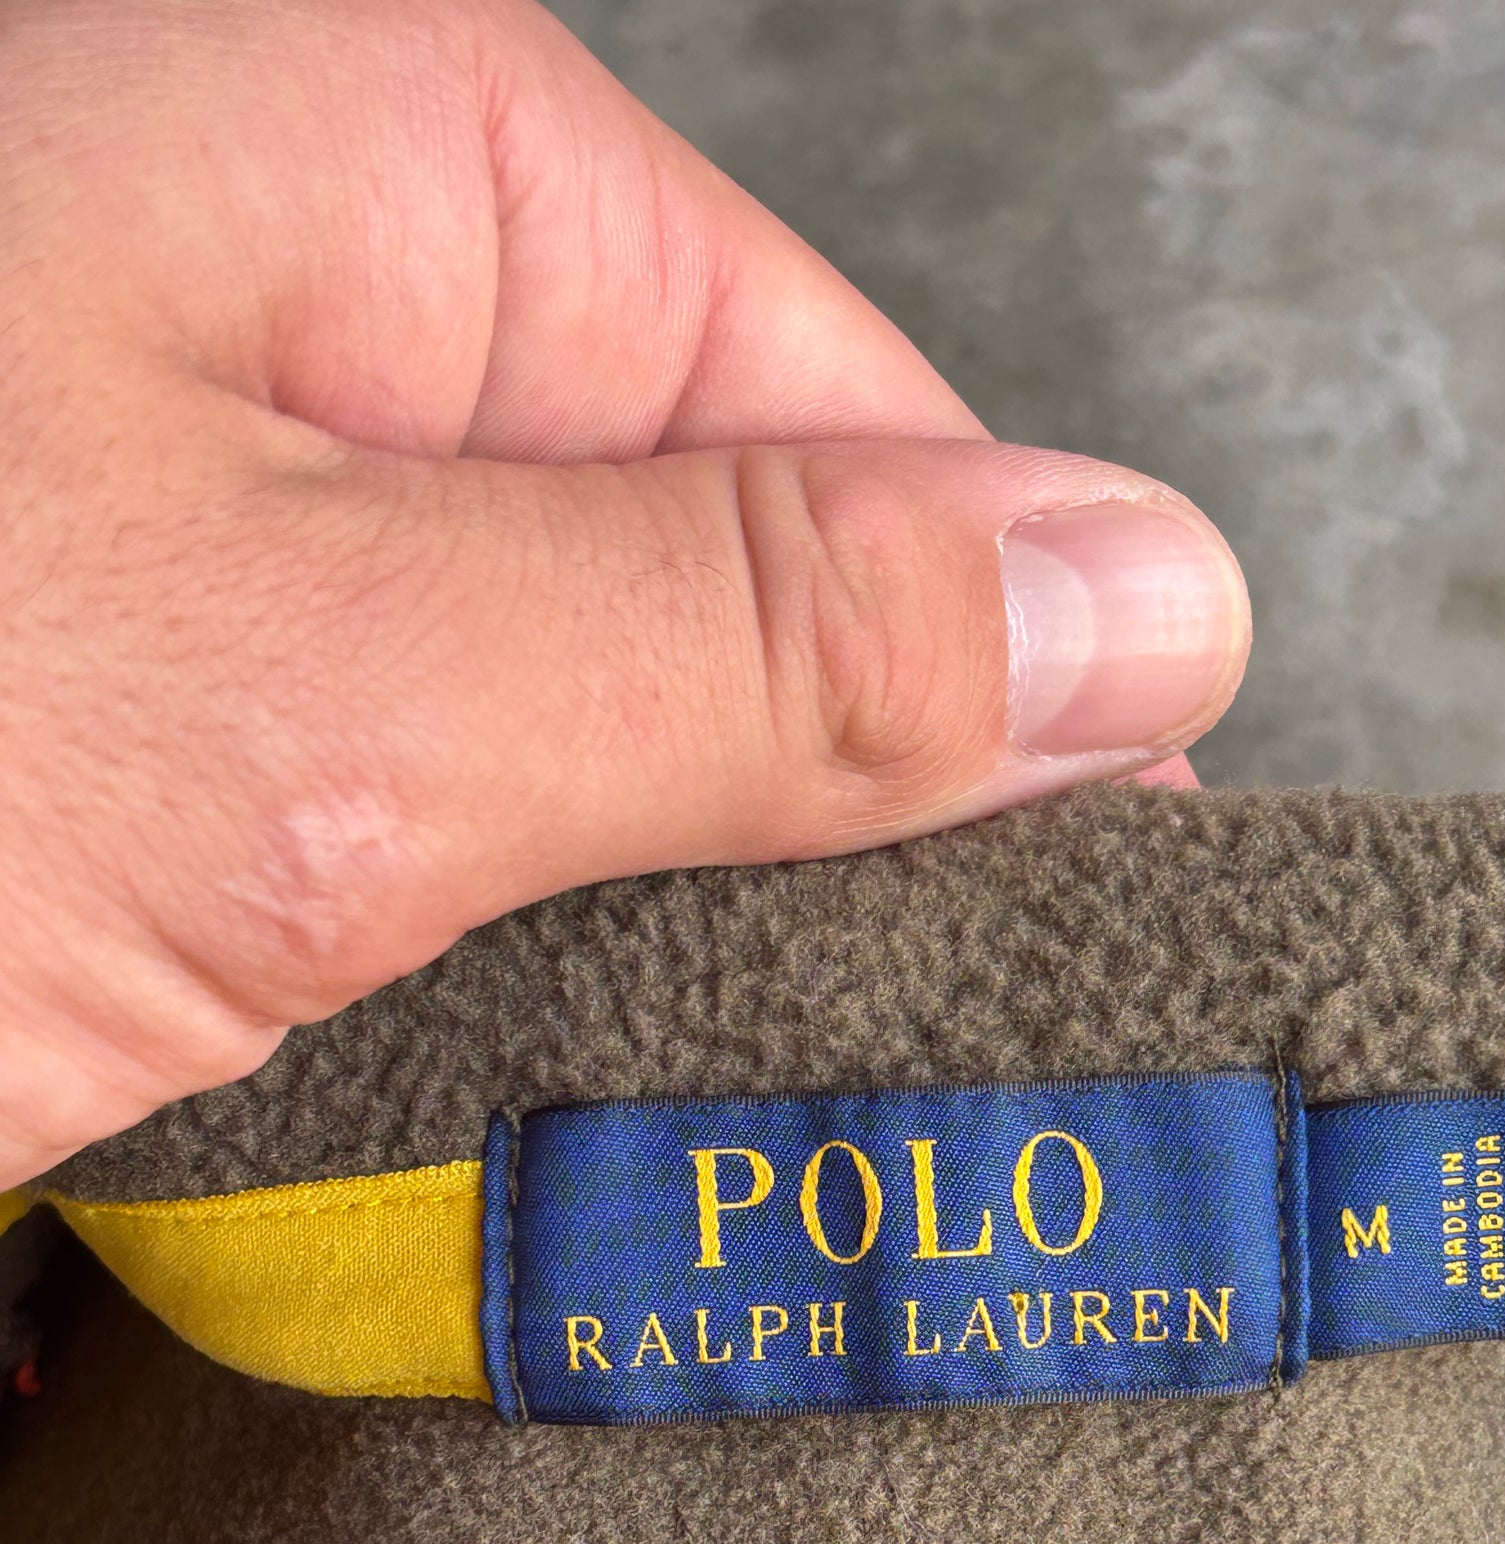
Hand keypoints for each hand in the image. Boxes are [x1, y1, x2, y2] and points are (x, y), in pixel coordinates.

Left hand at [0, 0, 1249, 1187]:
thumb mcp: (326, 696)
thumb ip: (754, 640)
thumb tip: (1148, 599)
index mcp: (375, 161)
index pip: (851, 423)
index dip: (988, 699)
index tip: (1083, 957)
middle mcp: (288, 310)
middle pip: (691, 596)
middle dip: (764, 869)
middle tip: (854, 1120)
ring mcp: (176, 535)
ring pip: (526, 760)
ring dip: (570, 983)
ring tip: (623, 1177)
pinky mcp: (111, 738)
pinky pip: (351, 860)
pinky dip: (395, 1022)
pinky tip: (416, 1143)